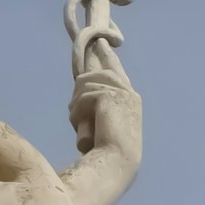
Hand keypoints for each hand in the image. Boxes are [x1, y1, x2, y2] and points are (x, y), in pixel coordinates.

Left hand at [71, 52, 142, 168]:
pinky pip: (82, 96)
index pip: (115, 69)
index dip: (106, 55)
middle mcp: (128, 92)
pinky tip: (81, 129)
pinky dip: (77, 113)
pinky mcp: (110, 95)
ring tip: (80, 126)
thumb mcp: (102, 124)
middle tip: (74, 111)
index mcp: (130, 98)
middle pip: (94, 74)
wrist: (116, 161)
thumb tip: (80, 91)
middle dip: (79, 90)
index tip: (100, 42)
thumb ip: (97, 106)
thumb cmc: (108, 152)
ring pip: (85, 84)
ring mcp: (121, 92)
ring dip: (77, 106)